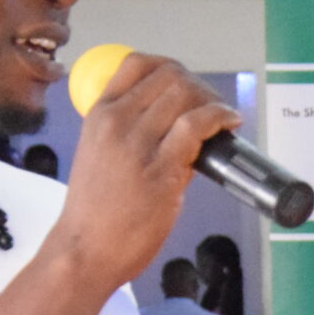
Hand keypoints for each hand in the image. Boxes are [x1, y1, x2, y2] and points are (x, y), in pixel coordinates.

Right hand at [55, 54, 240, 287]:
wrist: (84, 251)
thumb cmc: (94, 214)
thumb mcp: (101, 157)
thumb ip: (133, 135)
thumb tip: (178, 128)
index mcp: (99, 115)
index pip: (136, 63)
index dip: (170, 67)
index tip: (186, 84)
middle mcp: (117, 122)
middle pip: (169, 76)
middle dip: (198, 86)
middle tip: (211, 106)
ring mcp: (138, 144)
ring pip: (184, 94)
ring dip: (212, 101)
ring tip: (223, 117)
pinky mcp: (161, 169)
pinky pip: (196, 125)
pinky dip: (219, 117)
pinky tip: (229, 123)